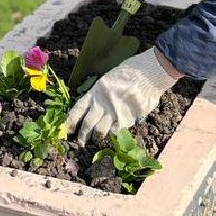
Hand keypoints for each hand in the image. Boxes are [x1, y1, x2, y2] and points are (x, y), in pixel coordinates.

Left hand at [65, 48, 180, 142]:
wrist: (149, 73)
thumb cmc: (130, 72)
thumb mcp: (109, 78)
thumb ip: (101, 93)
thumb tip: (94, 105)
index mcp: (96, 91)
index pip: (78, 108)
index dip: (70, 121)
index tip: (66, 129)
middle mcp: (102, 103)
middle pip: (87, 123)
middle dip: (82, 135)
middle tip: (80, 143)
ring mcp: (114, 111)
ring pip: (100, 130)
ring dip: (96, 138)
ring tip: (96, 140)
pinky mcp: (127, 118)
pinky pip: (115, 131)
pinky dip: (112, 134)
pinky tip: (112, 134)